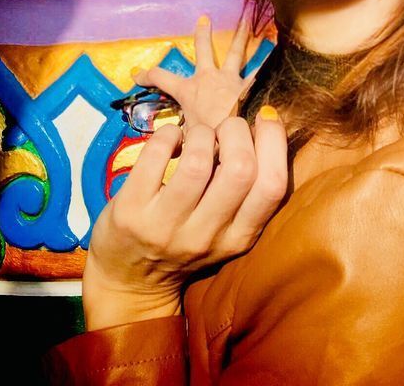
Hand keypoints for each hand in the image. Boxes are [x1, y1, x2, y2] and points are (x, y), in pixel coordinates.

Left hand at [83, 108, 287, 329]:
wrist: (129, 284)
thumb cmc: (184, 242)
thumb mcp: (223, 231)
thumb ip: (243, 192)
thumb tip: (263, 125)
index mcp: (237, 238)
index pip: (271, 187)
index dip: (274, 142)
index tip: (265, 118)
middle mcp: (205, 236)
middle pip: (240, 168)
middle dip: (236, 131)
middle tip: (225, 128)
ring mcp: (166, 227)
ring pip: (197, 162)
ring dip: (200, 133)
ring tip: (195, 136)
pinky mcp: (131, 213)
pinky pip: (155, 154)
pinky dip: (167, 134)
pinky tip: (169, 139)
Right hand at [133, 14, 267, 135]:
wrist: (233, 137)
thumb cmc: (207, 140)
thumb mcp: (187, 139)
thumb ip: (179, 139)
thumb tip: (170, 147)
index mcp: (188, 91)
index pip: (161, 78)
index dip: (147, 75)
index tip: (136, 73)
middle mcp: (208, 78)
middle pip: (202, 51)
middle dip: (202, 35)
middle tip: (204, 19)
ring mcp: (230, 79)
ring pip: (234, 52)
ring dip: (240, 35)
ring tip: (247, 18)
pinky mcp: (249, 86)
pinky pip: (259, 72)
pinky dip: (267, 61)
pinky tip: (277, 47)